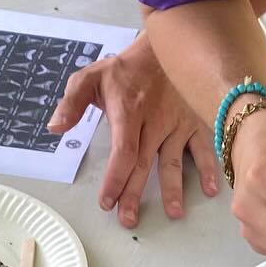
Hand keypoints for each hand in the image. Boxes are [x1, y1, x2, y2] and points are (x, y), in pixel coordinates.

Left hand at [48, 32, 218, 227]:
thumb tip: (55, 127)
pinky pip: (202, 148)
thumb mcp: (90, 76)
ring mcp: (177, 124)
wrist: (166, 46)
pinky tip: (210, 190)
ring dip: (174, 189)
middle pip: (144, 165)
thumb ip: (71, 102)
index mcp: (128, 113)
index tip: (106, 202)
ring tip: (174, 214)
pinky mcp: (195, 122)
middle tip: (128, 220)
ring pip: (173, 162)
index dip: (115, 179)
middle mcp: (154, 122)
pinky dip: (207, 169)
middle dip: (135, 195)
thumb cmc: (125, 68)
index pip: (122, 153)